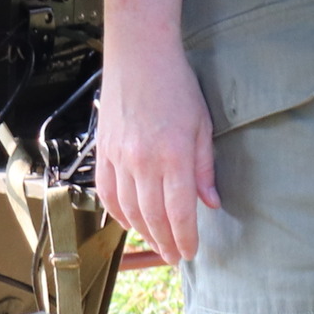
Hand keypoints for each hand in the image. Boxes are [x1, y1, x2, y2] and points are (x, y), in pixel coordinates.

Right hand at [94, 29, 220, 262]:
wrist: (140, 57)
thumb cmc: (177, 86)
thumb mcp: (202, 123)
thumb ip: (205, 166)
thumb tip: (210, 202)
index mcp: (173, 154)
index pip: (179, 210)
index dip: (185, 236)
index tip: (190, 252)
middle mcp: (143, 161)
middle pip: (153, 216)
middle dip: (165, 241)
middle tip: (174, 256)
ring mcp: (119, 158)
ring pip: (129, 209)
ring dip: (143, 232)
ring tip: (156, 244)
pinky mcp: (103, 152)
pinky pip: (108, 193)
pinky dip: (118, 213)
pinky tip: (129, 223)